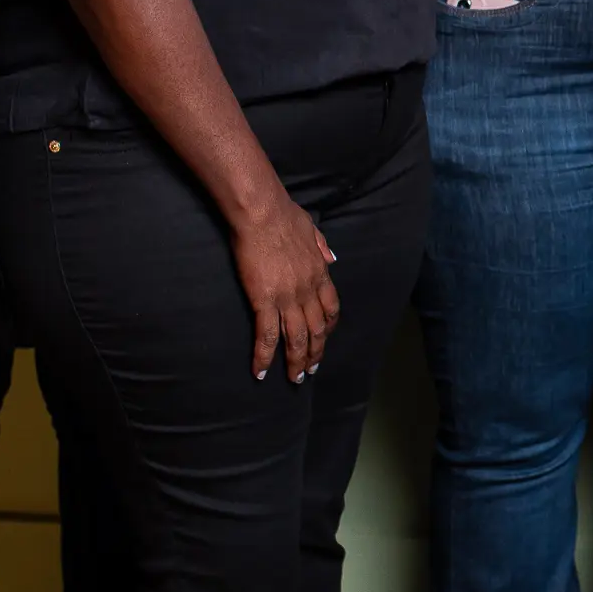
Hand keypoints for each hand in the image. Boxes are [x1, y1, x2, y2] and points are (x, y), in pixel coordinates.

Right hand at [232, 200, 339, 381]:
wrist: (262, 212)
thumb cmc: (283, 214)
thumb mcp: (311, 228)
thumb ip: (321, 246)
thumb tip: (331, 258)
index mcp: (319, 273)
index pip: (331, 308)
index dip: (329, 328)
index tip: (325, 338)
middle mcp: (307, 290)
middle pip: (316, 330)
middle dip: (315, 353)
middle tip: (311, 370)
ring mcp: (287, 298)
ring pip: (296, 338)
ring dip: (296, 362)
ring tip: (295, 378)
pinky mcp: (264, 300)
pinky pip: (266, 335)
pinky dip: (264, 357)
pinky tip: (261, 372)